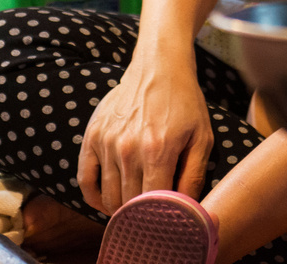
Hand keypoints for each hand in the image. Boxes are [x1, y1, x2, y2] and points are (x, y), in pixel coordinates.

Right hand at [78, 50, 212, 214]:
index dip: (159, 217)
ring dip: (120, 208)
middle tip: (151, 214)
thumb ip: (194, 176)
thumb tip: (187, 210)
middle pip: (128, 203)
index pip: (151, 203)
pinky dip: (94, 197)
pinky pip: (85, 179)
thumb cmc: (184, 102)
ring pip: (107, 196)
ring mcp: (106, 142)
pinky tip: (107, 201)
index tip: (166, 219)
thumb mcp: (201, 138)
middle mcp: (127, 148)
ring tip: (134, 207)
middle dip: (141, 214)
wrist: (158, 67)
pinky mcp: (92, 136)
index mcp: (157, 150)